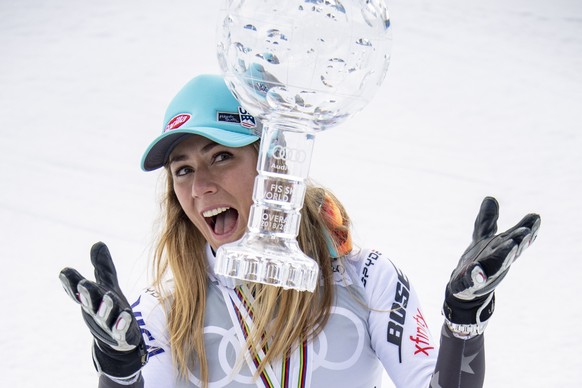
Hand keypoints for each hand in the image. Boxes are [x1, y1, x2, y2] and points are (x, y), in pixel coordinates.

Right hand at [59, 242, 146, 377]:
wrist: (119, 340)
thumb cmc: (110, 308)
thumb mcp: (107, 285)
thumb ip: (102, 266)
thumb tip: (98, 243)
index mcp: (91, 299)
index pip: (78, 290)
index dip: (71, 283)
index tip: (65, 272)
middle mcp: (96, 311)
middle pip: (89, 302)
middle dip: (86, 293)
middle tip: (84, 283)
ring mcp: (108, 323)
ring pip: (105, 315)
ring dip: (105, 307)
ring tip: (109, 296)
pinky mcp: (122, 333)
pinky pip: (121, 329)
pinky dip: (122, 323)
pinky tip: (126, 316)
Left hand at [443, 197, 540, 334]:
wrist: (464, 287)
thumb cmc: (478, 260)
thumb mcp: (482, 239)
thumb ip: (487, 221)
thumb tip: (490, 199)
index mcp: (501, 249)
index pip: (515, 237)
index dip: (526, 229)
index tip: (535, 217)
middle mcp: (497, 260)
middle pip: (511, 249)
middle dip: (519, 241)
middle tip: (526, 231)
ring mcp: (486, 272)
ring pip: (497, 264)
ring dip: (505, 255)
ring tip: (511, 245)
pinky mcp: (471, 283)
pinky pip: (474, 280)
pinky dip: (476, 275)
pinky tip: (476, 270)